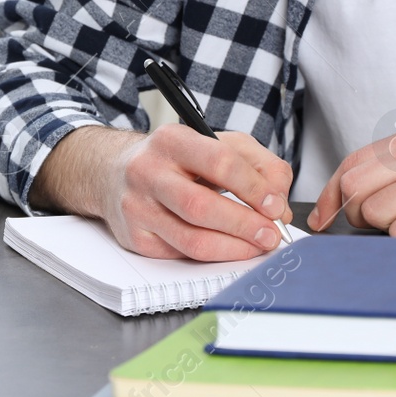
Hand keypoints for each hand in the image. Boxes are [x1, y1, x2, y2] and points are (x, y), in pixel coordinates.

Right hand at [96, 125, 293, 260]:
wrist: (116, 173)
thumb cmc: (175, 160)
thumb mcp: (217, 143)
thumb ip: (258, 165)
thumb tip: (279, 204)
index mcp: (172, 140)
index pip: (219, 162)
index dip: (254, 187)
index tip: (276, 205)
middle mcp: (148, 172)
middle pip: (202, 206)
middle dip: (245, 224)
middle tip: (271, 234)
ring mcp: (137, 208)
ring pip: (191, 239)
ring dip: (234, 248)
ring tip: (258, 245)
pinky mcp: (136, 238)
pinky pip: (181, 255)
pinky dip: (214, 256)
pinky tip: (230, 249)